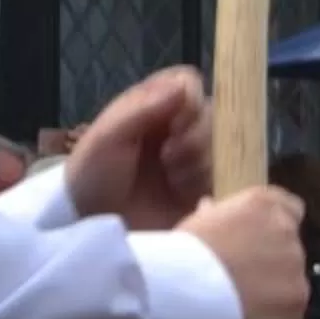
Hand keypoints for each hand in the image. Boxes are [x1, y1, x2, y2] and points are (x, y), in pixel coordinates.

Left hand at [62, 68, 216, 230]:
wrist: (91, 234)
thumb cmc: (90, 179)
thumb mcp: (103, 139)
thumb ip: (140, 108)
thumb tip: (183, 87)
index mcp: (153, 105)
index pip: (188, 84)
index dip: (187, 102)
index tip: (174, 126)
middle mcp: (179, 127)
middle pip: (213, 114)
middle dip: (195, 139)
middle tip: (169, 161)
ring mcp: (195, 159)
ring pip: (224, 146)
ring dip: (200, 164)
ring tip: (174, 183)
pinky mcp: (206, 189)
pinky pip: (229, 177)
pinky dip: (211, 185)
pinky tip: (190, 198)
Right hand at [177, 187, 309, 318]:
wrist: (182, 291)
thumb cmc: (180, 255)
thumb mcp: (196, 226)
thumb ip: (215, 218)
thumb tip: (210, 209)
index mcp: (263, 204)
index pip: (290, 208)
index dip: (275, 230)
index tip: (260, 246)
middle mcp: (286, 230)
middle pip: (289, 249)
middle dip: (271, 266)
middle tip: (242, 285)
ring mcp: (296, 266)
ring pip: (291, 284)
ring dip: (273, 296)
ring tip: (239, 312)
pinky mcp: (296, 302)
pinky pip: (289, 316)